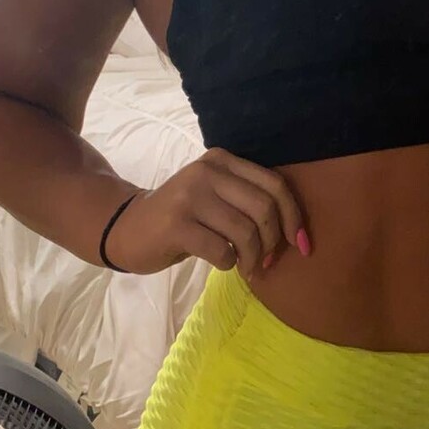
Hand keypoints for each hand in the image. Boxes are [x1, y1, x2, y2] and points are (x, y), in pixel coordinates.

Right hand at [104, 148, 309, 277]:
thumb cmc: (183, 218)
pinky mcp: (176, 224)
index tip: (300, 244)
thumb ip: (249, 200)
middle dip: (273, 242)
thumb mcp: (216, 197)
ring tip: (247, 268)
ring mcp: (190, 196)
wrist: (128, 227)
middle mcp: (207, 171)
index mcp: (222, 160)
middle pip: (264, 208)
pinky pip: (222, 250)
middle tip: (266, 262)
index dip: (294, 217)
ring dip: (252, 258)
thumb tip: (296, 233)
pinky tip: (221, 263)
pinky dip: (229, 264)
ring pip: (245, 232)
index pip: (275, 185)